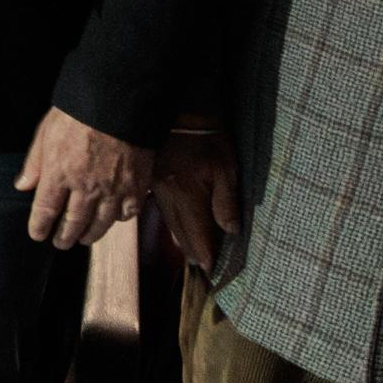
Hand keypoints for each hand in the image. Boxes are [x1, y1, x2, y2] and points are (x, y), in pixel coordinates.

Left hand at [18, 107, 158, 253]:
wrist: (118, 105)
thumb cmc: (78, 114)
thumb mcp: (45, 133)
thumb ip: (35, 163)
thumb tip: (23, 186)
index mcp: (59, 174)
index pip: (45, 210)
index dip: (40, 227)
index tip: (37, 235)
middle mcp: (85, 188)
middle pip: (73, 223)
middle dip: (65, 237)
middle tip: (60, 243)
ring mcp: (113, 189)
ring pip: (101, 224)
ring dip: (90, 234)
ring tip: (84, 238)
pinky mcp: (136, 186)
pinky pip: (128, 213)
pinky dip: (120, 219)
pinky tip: (114, 218)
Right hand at [148, 124, 242, 273]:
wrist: (180, 112)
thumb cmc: (209, 139)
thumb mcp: (226, 169)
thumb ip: (226, 201)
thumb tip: (231, 231)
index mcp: (187, 195)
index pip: (197, 231)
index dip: (206, 252)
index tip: (212, 269)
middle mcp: (168, 196)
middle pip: (180, 231)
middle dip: (193, 249)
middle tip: (202, 266)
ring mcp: (157, 188)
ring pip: (168, 221)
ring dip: (180, 239)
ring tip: (190, 253)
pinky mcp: (152, 179)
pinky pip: (161, 208)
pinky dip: (169, 222)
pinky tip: (174, 227)